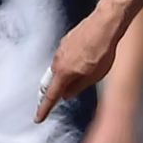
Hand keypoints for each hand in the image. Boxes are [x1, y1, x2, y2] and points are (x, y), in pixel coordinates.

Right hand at [37, 8, 122, 122]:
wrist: (104, 24)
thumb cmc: (102, 50)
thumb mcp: (94, 76)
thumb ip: (78, 87)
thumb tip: (66, 94)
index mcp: (63, 72)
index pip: (51, 96)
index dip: (44, 108)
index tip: (38, 118)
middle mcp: (58, 61)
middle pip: (52, 82)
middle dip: (52, 92)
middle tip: (53, 101)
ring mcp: (61, 50)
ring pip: (58, 69)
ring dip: (64, 77)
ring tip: (77, 79)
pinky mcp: (66, 41)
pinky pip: (65, 57)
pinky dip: (69, 64)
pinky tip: (83, 62)